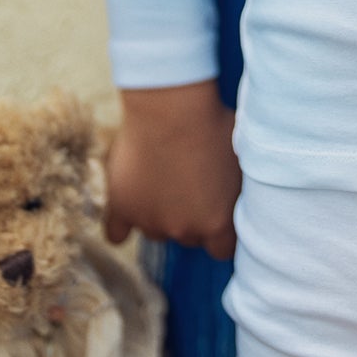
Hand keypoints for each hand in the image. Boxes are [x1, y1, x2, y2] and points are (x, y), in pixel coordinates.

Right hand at [104, 81, 239, 259]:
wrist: (171, 108)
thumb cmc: (212, 125)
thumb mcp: (240, 158)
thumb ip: (236, 189)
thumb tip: (239, 194)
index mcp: (217, 222)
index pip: (222, 248)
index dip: (220, 227)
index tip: (218, 208)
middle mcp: (184, 230)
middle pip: (188, 237)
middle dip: (191, 215)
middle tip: (190, 181)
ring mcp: (150, 222)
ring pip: (155, 230)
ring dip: (160, 211)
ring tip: (163, 175)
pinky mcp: (122, 208)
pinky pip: (116, 233)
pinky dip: (122, 223)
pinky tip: (130, 206)